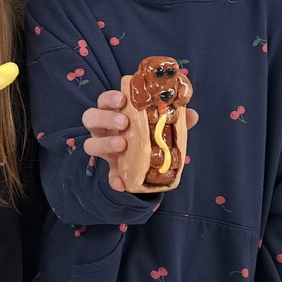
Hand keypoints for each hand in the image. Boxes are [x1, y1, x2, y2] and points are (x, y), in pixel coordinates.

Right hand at [82, 89, 198, 191]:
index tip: (123, 99)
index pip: (104, 100)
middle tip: (124, 122)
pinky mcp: (111, 170)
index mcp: (113, 112)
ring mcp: (104, 149)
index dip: (110, 98)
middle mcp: (102, 129)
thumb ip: (172, 118)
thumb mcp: (159, 123)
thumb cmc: (149, 132)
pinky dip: (114, 179)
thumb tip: (191, 115)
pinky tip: (122, 183)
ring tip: (122, 145)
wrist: (148, 160)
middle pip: (90, 117)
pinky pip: (108, 176)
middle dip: (105, 118)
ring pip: (90, 144)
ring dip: (105, 144)